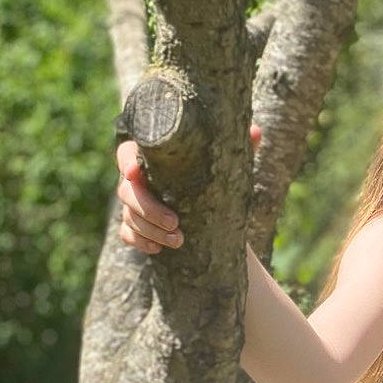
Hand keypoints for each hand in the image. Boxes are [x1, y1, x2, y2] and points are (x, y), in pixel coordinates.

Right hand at [115, 126, 261, 253]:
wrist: (213, 212)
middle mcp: (136, 179)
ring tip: (178, 241)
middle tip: (175, 223)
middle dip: (149, 209)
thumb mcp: (227, 163)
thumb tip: (256, 132)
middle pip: (126, 191)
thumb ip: (238, 146)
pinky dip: (139, 242)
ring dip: (150, 230)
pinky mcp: (134, 226)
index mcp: (151, 158)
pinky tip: (158, 250)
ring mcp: (132, 204)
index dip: (127, 162)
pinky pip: (127, 234)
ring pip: (128, 216)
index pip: (127, 154)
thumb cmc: (215, 178)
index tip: (134, 172)